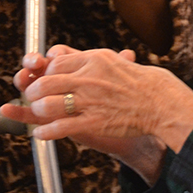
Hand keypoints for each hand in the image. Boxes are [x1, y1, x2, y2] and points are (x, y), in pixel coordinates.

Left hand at [0, 45, 192, 161]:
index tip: (43, 79)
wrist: (158, 101)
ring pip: (49, 104)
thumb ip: (86, 60)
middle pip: (47, 82)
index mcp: (92, 60)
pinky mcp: (94, 122)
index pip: (56, 63)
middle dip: (34, 91)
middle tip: (33, 96)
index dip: (45, 73)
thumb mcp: (111, 60)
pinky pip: (62, 127)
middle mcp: (88, 78)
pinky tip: (40, 134)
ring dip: (38, 110)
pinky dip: (46, 131)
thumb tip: (62, 59)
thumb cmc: (136, 81)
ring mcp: (90, 101)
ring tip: (37, 113)